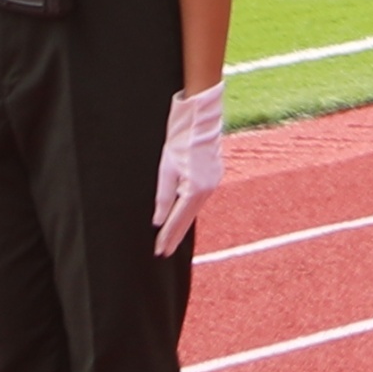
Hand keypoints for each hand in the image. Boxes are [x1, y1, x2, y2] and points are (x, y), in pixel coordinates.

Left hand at [151, 84, 224, 250]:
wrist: (200, 119)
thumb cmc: (180, 140)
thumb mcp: (166, 170)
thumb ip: (163, 197)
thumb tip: (158, 220)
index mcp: (195, 189)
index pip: (177, 219)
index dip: (167, 236)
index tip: (159, 250)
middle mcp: (208, 189)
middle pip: (188, 218)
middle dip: (175, 235)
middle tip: (164, 252)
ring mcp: (214, 182)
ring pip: (194, 209)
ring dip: (182, 223)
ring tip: (171, 238)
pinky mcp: (215, 175)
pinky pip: (199, 198)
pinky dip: (189, 209)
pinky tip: (183, 215)